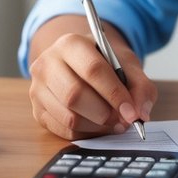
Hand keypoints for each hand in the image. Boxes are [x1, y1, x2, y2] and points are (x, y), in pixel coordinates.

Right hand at [28, 15, 156, 139]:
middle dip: (105, 113)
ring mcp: (38, 88)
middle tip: (123, 119)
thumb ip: (140, 86)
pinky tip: (99, 126)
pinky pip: (63, 130)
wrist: (79, 63)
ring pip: (69, 116)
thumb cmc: (105, 62)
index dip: (114, 94)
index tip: (132, 112)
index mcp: (70, 43)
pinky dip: (87, 133)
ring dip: (97, 126)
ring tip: (114, 122)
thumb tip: (140, 113)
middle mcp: (47, 63)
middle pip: (75, 95)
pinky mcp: (37, 110)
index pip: (92, 70)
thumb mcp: (126, 64)